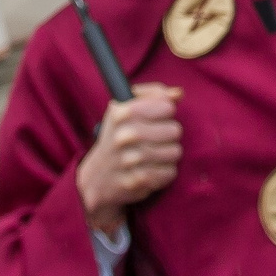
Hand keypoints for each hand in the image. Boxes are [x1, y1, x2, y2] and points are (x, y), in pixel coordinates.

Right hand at [76, 82, 182, 234]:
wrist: (97, 177)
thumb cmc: (117, 136)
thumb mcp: (126, 109)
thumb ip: (154, 95)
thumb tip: (178, 94)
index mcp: (122, 113)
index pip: (167, 106)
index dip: (166, 112)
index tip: (158, 118)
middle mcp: (125, 135)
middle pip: (174, 130)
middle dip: (169, 135)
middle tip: (157, 139)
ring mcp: (130, 160)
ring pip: (175, 152)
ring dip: (169, 154)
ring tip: (155, 154)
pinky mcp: (137, 181)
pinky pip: (170, 172)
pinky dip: (165, 171)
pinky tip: (153, 169)